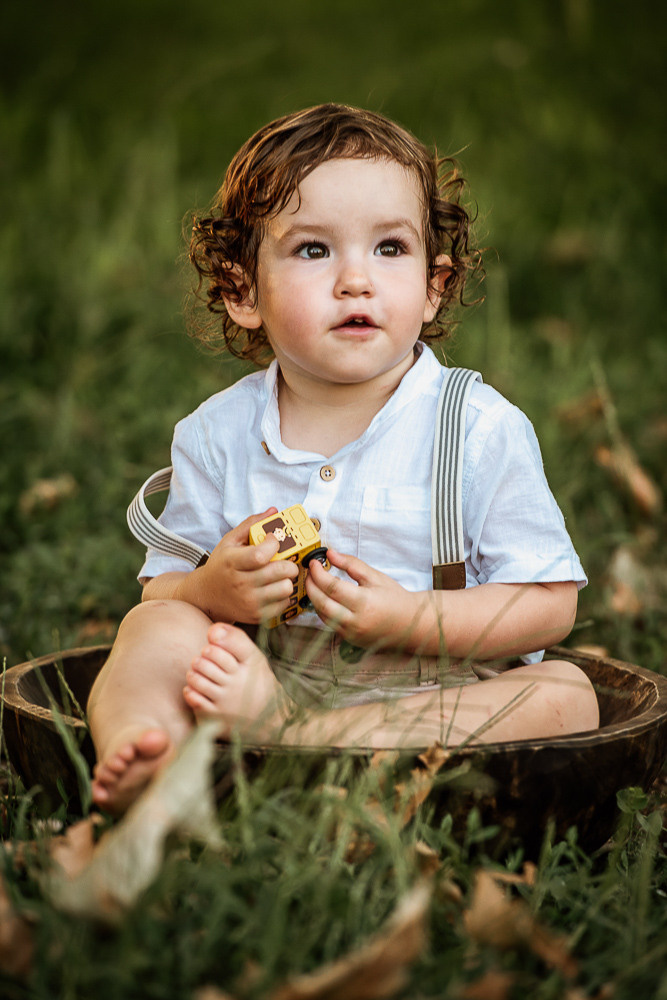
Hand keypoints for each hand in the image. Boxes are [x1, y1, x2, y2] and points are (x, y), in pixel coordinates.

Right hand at [181, 508, 298, 623]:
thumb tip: (274, 511)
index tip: (273, 541)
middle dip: (289, 562)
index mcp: (232, 562)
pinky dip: (284, 595)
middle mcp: (240, 583)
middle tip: (285, 560)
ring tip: (280, 575)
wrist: (206, 596)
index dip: (274, 544)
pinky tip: (275, 588)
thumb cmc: (221, 566)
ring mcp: (249, 602)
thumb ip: (251, 524)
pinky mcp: (256, 616)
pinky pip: (284, 603)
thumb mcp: (230, 541)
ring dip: (287, 579)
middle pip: (280, 571)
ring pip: (286, 588)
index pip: (261, 554)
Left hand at [305, 549, 421, 649]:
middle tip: (309, 573)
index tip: (314, 563)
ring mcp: (351, 633)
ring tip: (314, 584)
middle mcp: (356, 621)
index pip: (332, 587)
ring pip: (322, 615)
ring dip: (314, 598)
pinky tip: (324, 598)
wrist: (409, 623)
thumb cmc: (395, 598)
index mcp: (364, 602)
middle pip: (322, 603)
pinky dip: (322, 610)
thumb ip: (351, 564)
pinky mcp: (349, 639)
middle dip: (310, 586)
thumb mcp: (375, 576)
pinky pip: (329, 623)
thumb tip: (330, 554)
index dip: (318, 574)